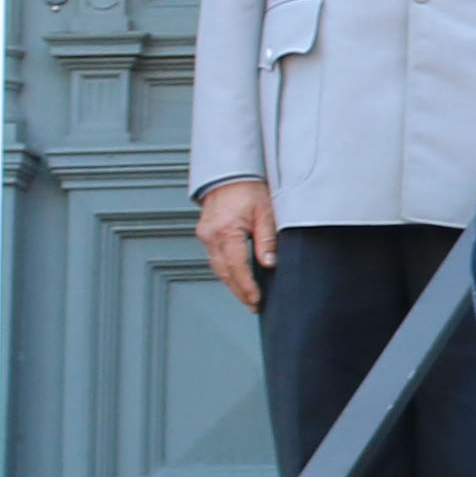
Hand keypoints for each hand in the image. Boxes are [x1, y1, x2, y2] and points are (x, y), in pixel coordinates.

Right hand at [195, 180, 278, 310]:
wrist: (230, 171)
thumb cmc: (248, 187)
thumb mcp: (266, 213)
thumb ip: (266, 240)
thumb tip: (270, 263)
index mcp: (226, 231)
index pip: (237, 268)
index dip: (247, 287)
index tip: (255, 300)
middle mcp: (211, 235)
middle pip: (224, 272)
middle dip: (239, 291)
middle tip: (252, 304)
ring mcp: (205, 234)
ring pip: (217, 267)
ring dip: (231, 282)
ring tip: (246, 295)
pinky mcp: (205, 232)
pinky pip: (214, 257)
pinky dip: (225, 269)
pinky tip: (235, 276)